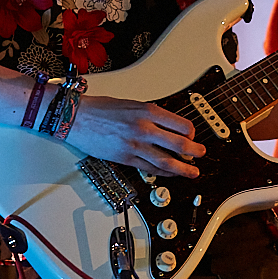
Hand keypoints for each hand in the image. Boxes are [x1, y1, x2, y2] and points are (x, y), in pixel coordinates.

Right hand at [68, 95, 205, 177]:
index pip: (181, 125)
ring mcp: (135, 145)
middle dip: (194, 152)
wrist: (76, 117)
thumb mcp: (132, 104)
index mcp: (148, 111)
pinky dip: (163, 172)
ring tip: (193, 172)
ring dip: (183, 168)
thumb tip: (167, 125)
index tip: (192, 136)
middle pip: (179, 144)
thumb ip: (151, 114)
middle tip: (201, 154)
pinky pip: (150, 168)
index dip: (191, 133)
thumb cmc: (101, 109)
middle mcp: (144, 128)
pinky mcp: (125, 158)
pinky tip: (170, 174)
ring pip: (167, 161)